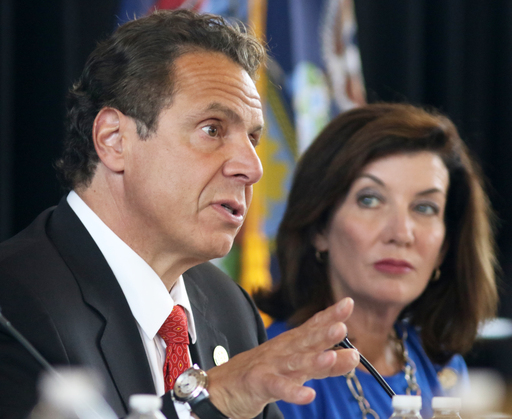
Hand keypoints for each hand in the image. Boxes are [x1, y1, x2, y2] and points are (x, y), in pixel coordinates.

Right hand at [206, 297, 358, 418]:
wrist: (222, 387)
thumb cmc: (263, 374)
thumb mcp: (297, 368)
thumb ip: (326, 364)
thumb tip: (355, 355)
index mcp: (291, 344)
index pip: (313, 327)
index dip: (330, 315)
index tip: (348, 303)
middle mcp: (282, 351)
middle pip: (305, 340)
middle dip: (323, 332)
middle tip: (342, 326)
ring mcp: (270, 366)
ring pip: (294, 362)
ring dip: (313, 359)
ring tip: (332, 356)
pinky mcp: (258, 383)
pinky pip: (277, 387)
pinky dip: (292, 391)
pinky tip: (308, 395)